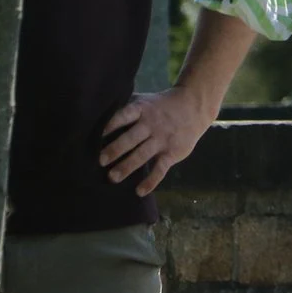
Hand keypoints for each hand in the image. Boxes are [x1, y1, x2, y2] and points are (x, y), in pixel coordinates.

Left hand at [99, 85, 213, 194]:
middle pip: (132, 138)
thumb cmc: (161, 106)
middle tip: (100, 161)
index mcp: (142, 109)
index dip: (111, 125)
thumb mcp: (145, 101)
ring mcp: (162, 139)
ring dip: (127, 166)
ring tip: (112, 177)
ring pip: (143, 154)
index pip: (124, 116)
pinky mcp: (172, 152)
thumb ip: (127, 109)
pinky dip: (151, 181)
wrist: (194, 106)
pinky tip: (139, 191)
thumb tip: (99, 116)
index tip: (97, 136)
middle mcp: (151, 124)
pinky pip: (160, 169)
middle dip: (116, 149)